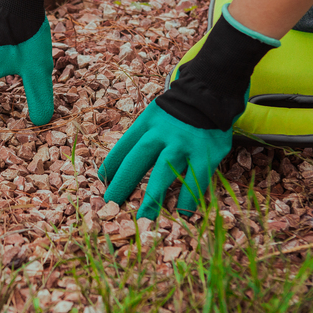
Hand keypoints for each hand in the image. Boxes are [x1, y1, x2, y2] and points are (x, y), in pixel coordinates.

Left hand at [98, 102, 233, 217]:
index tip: (102, 184)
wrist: (210, 92)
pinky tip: (182, 214)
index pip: (122, 149)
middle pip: (137, 162)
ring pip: (164, 174)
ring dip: (152, 199)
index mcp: (146, 124)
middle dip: (122, 185)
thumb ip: (141, 138)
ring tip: (143, 219)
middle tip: (111, 206)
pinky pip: (195, 181)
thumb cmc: (177, 111)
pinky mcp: (207, 153)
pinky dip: (188, 199)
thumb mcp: (154, 116)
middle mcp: (162, 134)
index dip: (110, 169)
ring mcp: (184, 144)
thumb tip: (119, 167)